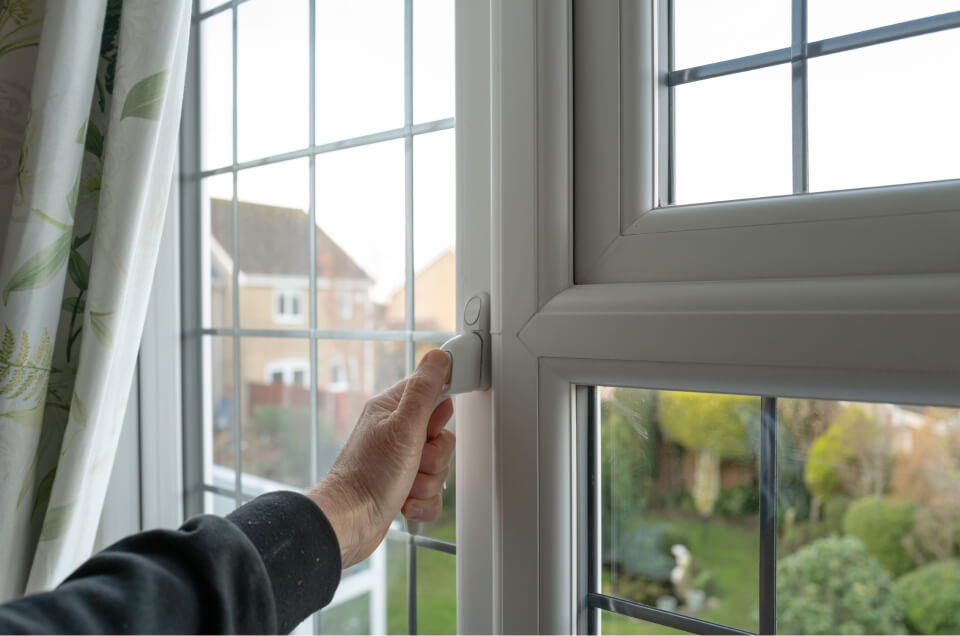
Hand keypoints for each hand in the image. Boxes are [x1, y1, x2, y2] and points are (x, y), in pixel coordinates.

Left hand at [306, 350, 454, 567]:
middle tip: (413, 460)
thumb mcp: (403, 427)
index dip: (438, 414)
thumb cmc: (368, 476)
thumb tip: (437, 357)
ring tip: (404, 486)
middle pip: (441, 437)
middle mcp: (395, 433)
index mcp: (392, 410)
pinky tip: (403, 504)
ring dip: (427, 482)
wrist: (348, 523)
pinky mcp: (402, 488)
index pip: (432, 394)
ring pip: (439, 468)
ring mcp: (399, 462)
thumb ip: (424, 391)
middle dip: (434, 457)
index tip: (430, 428)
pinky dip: (422, 503)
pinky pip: (432, 494)